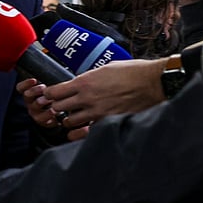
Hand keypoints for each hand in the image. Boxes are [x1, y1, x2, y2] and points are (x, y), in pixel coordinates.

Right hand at [17, 77, 60, 129]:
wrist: (58, 115)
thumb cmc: (53, 99)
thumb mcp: (49, 89)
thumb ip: (48, 82)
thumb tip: (51, 70)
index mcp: (29, 94)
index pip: (21, 87)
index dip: (25, 84)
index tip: (33, 80)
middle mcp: (30, 103)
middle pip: (27, 96)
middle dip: (34, 91)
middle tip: (43, 88)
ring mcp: (36, 113)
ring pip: (35, 108)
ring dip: (42, 103)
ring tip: (50, 101)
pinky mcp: (43, 122)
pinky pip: (44, 120)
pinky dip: (49, 116)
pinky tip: (55, 113)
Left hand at [43, 58, 167, 127]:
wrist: (154, 82)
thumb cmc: (133, 72)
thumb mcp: (105, 68)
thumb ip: (89, 77)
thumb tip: (79, 82)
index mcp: (84, 82)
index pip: (54, 92)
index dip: (48, 94)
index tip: (49, 95)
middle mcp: (87, 98)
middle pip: (58, 108)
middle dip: (56, 107)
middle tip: (60, 107)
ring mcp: (96, 112)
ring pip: (69, 122)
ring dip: (69, 120)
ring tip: (73, 117)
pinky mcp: (108, 122)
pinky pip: (85, 133)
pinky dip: (80, 133)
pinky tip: (80, 131)